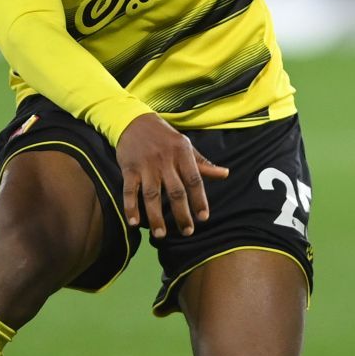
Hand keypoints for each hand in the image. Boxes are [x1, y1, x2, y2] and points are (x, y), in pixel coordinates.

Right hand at [116, 114, 229, 238]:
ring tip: (161, 235)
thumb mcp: (186, 146)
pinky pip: (129, 190)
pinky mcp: (129, 169)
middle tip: (187, 232)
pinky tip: (134, 223)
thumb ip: (203, 164)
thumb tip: (225, 174)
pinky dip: (130, 207)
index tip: (204, 217)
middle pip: (175, 191)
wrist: (134, 121)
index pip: (195, 180)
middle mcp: (165, 161)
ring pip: (152, 195)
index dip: (200, 199)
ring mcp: (146, 165)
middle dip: (182, 214)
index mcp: (182, 154)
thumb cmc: (164, 137)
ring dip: (156, 217)